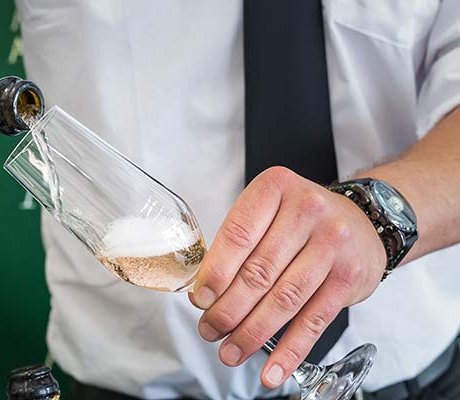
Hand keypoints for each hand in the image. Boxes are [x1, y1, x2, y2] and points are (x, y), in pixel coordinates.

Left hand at [189, 167, 386, 387]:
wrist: (363, 221)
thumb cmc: (301, 219)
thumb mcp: (267, 211)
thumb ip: (236, 245)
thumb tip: (203, 293)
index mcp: (275, 188)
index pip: (238, 235)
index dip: (215, 273)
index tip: (200, 300)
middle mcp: (307, 211)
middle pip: (259, 272)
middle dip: (228, 310)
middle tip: (209, 331)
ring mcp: (332, 244)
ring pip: (284, 299)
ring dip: (252, 332)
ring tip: (230, 351)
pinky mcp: (349, 278)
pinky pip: (314, 320)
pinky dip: (290, 350)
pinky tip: (272, 370)